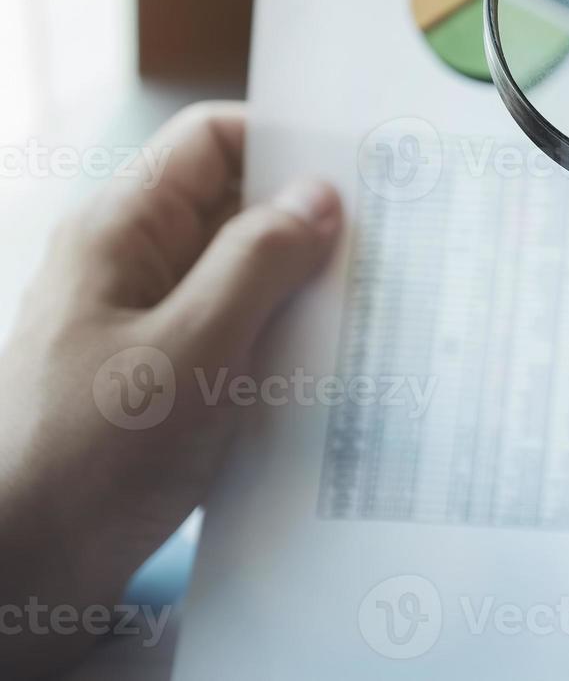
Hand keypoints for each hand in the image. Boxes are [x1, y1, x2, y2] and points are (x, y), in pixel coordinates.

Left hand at [0, 103, 340, 674]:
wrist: (24, 568)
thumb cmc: (90, 456)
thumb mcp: (190, 351)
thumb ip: (257, 264)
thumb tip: (321, 195)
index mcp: (122, 231)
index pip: (213, 141)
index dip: (286, 143)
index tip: (364, 172)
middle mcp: (133, 261)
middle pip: (236, 204)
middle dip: (310, 222)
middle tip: (391, 244)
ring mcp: (148, 317)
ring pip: (244, 271)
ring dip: (303, 288)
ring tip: (374, 307)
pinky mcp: (164, 373)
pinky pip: (237, 328)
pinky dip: (283, 337)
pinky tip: (332, 366)